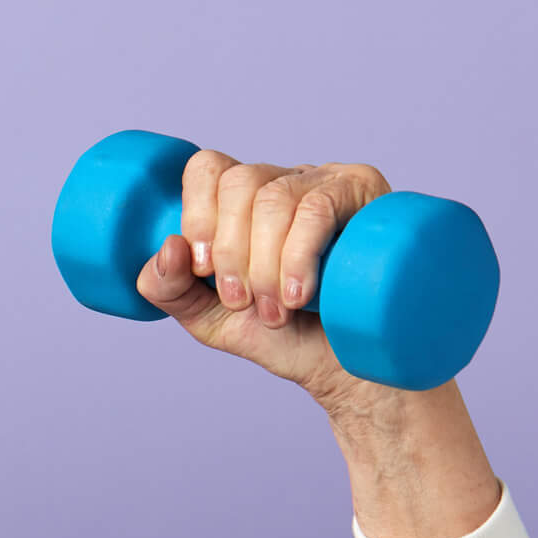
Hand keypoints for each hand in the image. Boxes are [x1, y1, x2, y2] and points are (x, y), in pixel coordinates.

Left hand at [132, 150, 394, 407]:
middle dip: (231, 251)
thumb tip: (169, 246)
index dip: (197, 214)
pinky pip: (319, 208)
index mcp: (243, 202)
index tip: (202, 270)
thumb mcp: (209, 317)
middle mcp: (285, 182)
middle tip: (243, 301)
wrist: (344, 368)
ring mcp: (329, 184)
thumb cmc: (281, 337)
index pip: (209, 169)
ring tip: (276, 311)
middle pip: (240, 181)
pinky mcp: (369, 197)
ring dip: (265, 264)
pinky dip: (297, 256)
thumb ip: (169, 288)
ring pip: (276, 198)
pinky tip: (298, 295)